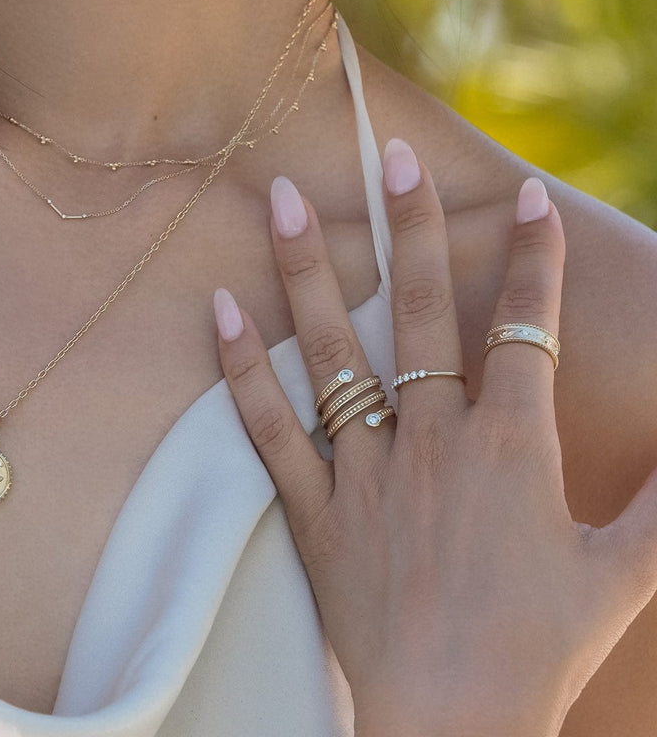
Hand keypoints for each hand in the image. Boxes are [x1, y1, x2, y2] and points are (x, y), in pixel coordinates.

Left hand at [212, 140, 656, 736]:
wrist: (450, 722)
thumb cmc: (538, 648)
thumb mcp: (621, 572)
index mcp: (510, 447)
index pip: (526, 326)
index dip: (535, 259)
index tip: (531, 197)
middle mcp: (430, 440)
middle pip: (417, 312)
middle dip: (411, 226)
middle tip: (389, 154)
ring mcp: (362, 470)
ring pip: (330, 350)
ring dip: (307, 270)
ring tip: (284, 197)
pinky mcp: (311, 508)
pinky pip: (267, 427)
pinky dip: (240, 369)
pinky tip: (218, 309)